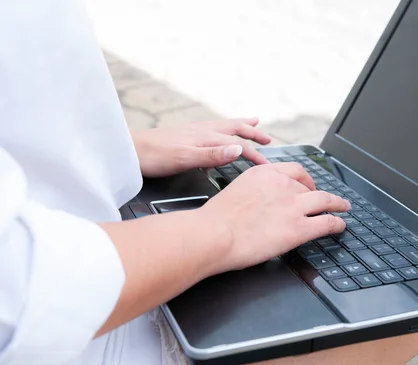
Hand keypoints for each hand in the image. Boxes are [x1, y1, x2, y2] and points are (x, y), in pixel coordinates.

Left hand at [131, 118, 271, 177]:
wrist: (127, 152)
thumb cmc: (153, 156)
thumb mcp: (185, 158)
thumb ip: (212, 155)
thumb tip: (238, 149)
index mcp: (205, 137)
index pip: (238, 145)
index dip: (255, 155)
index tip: (267, 166)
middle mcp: (201, 131)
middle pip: (234, 129)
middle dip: (252, 133)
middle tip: (268, 139)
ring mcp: (192, 132)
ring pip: (223, 127)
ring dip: (240, 126)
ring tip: (252, 123)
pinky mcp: (184, 136)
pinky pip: (212, 131)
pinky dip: (224, 131)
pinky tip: (219, 137)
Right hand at [197, 162, 350, 272]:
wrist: (213, 234)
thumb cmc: (215, 219)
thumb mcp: (236, 192)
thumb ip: (253, 193)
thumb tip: (260, 204)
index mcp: (264, 173)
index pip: (294, 170)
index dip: (306, 179)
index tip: (309, 184)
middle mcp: (282, 185)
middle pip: (309, 187)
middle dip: (319, 194)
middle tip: (325, 200)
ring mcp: (293, 206)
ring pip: (325, 200)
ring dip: (337, 204)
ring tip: (343, 207)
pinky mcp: (298, 228)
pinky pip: (326, 222)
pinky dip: (337, 223)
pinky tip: (340, 226)